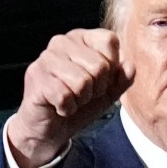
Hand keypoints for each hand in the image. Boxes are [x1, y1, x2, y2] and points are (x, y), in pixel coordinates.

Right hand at [8, 28, 126, 167]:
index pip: (109, 41)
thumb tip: (130, 66)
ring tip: (70, 100)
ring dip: (80, 100)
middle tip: (81, 95)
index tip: (98, 81)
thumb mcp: (107, 93)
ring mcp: (47, 57)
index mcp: (81, 38)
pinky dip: (66, 108)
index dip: (111, 68)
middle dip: (95, 90)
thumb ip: (122, 79)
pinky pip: (65, 96)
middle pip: (99, 66)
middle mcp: (62, 41)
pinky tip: (58, 106)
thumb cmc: (77, 105)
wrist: (50, 129)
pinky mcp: (36, 77)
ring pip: (82, 81)